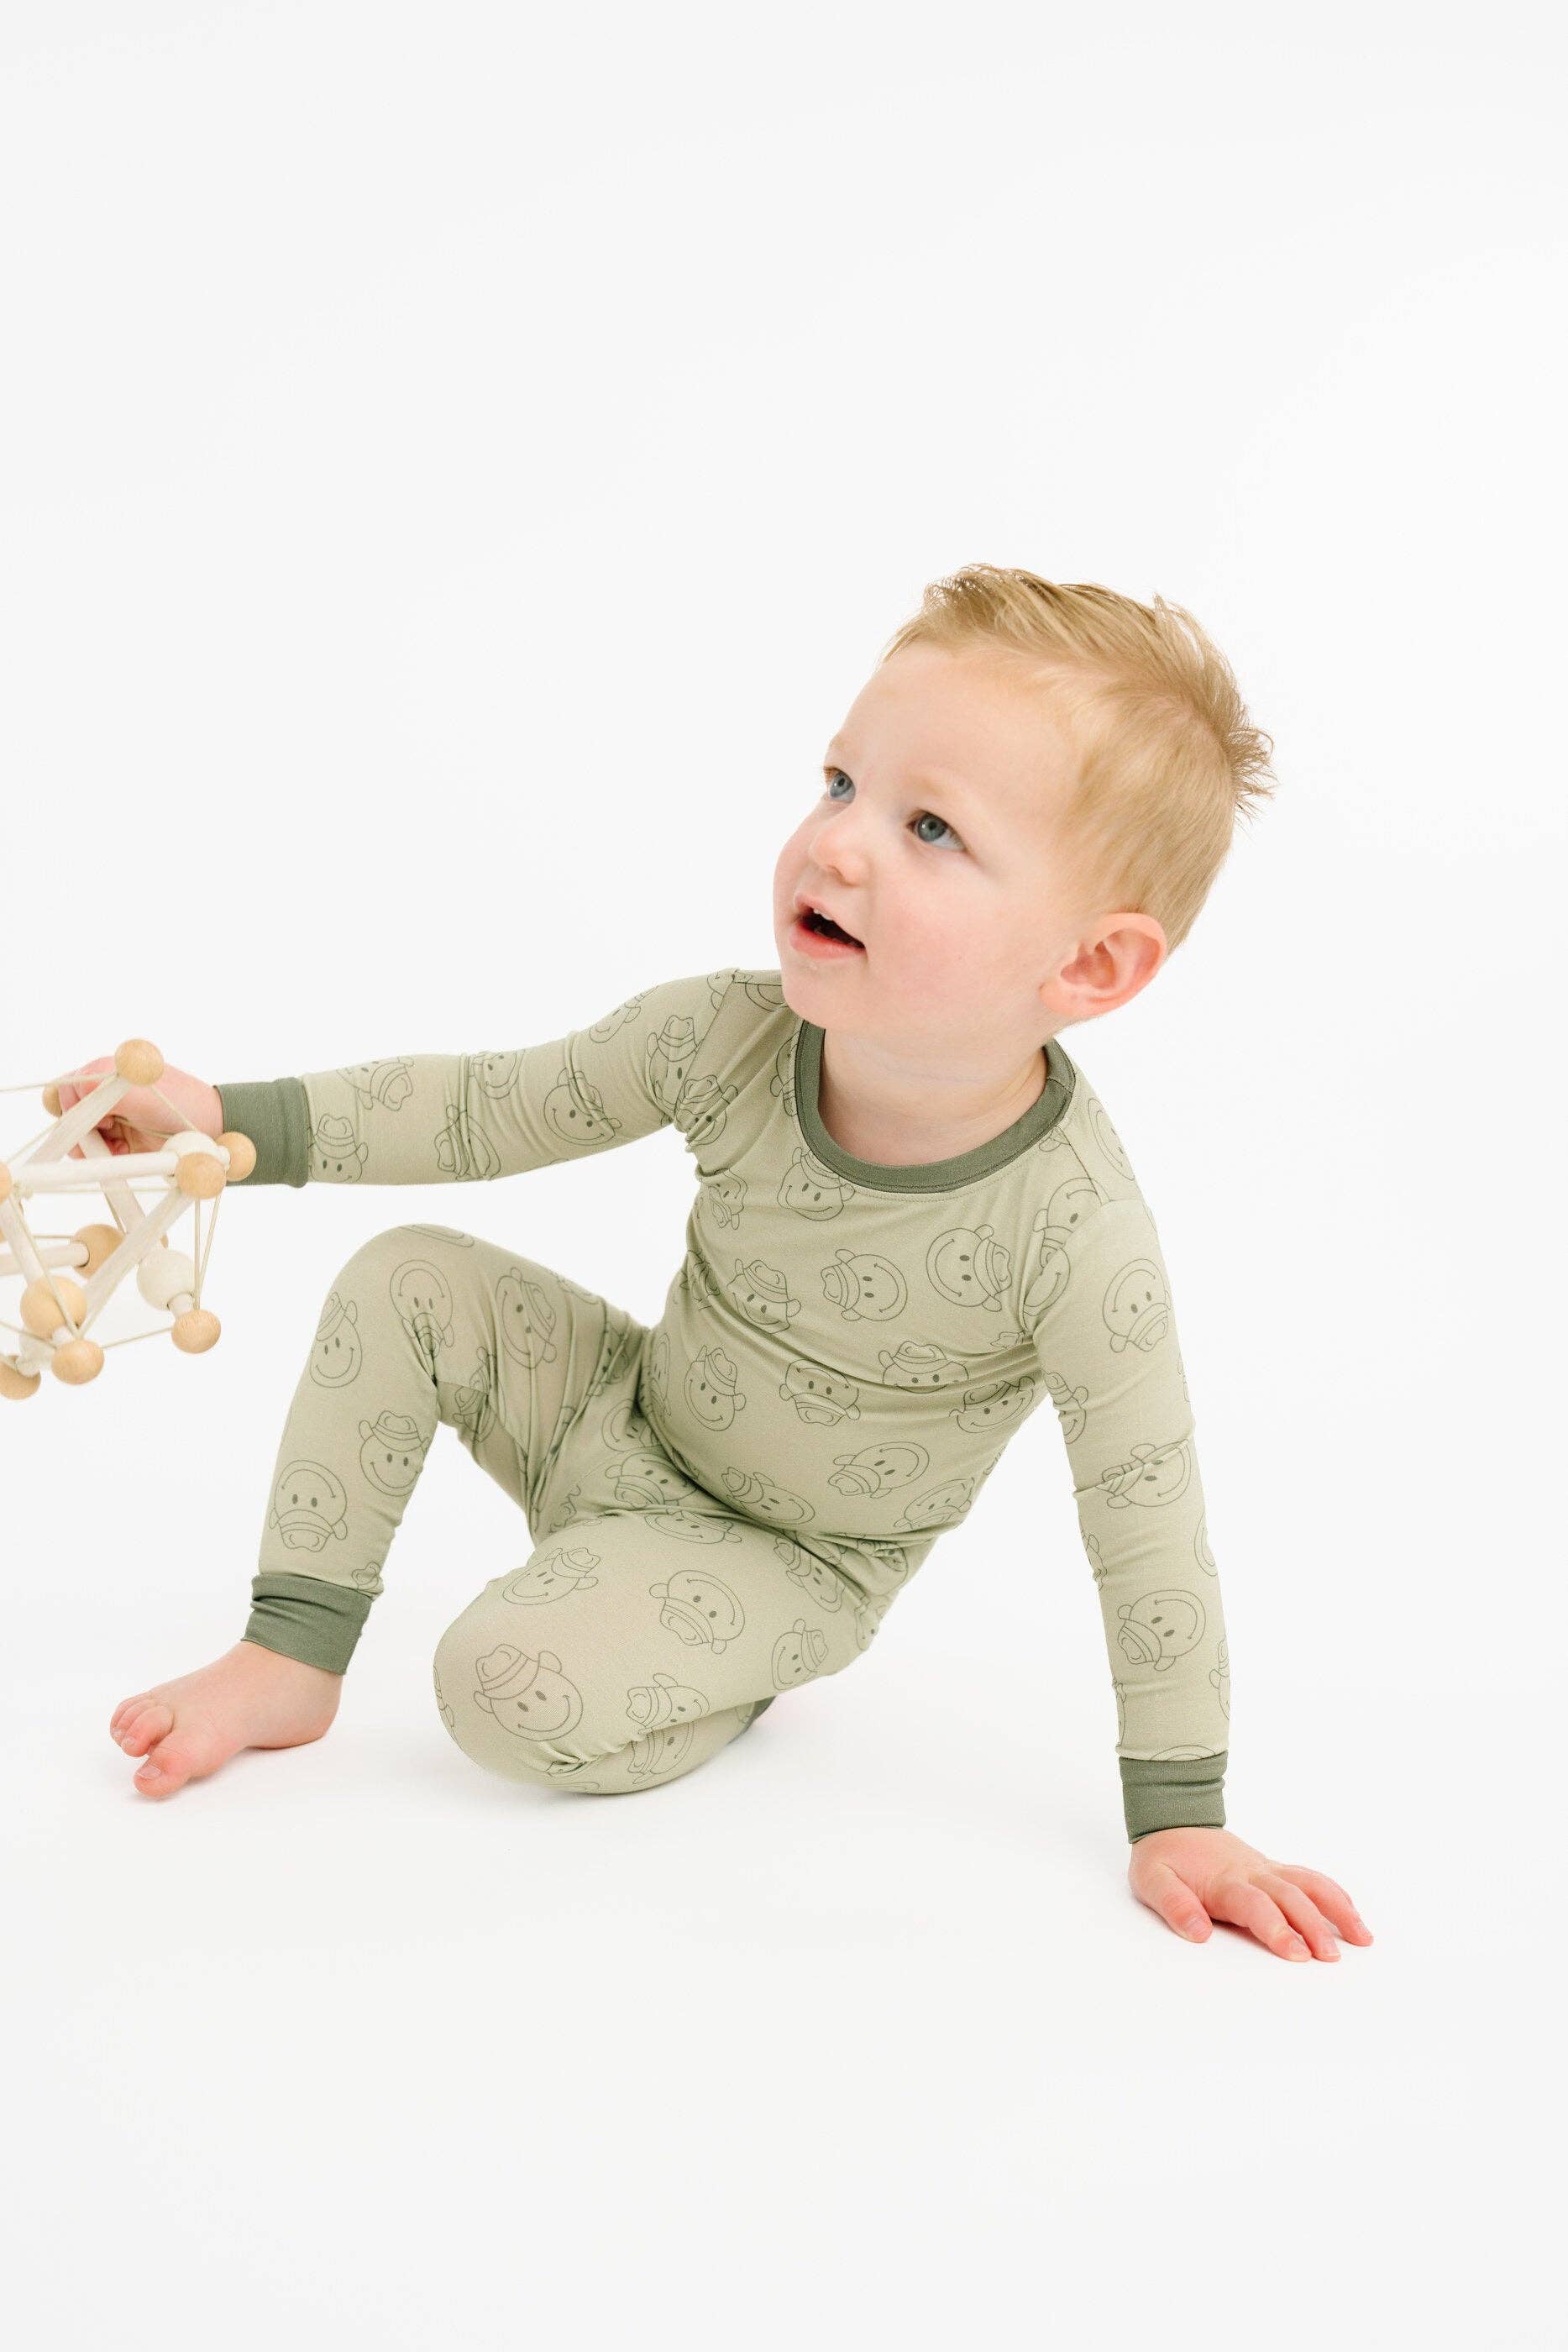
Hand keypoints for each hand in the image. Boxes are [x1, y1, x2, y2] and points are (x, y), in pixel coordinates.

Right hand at [54, 1058, 222, 1159]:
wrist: (211, 1128)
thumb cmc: (180, 1105)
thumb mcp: (137, 1095)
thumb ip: (99, 1090)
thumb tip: (68, 1094)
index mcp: (107, 1071)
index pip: (66, 1090)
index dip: (73, 1111)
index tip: (89, 1127)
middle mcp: (106, 1090)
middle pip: (69, 1114)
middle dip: (81, 1132)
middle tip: (99, 1144)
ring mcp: (112, 1113)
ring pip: (80, 1134)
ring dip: (94, 1145)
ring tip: (118, 1148)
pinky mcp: (119, 1134)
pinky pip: (96, 1148)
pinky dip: (104, 1154)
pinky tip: (123, 1152)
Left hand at [1128, 1825, 1371, 1961]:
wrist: (1172, 1817)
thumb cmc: (1163, 1856)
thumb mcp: (1151, 1880)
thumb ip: (1174, 1904)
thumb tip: (1198, 1933)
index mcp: (1224, 1880)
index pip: (1256, 1905)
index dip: (1276, 1928)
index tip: (1296, 1953)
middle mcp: (1252, 1873)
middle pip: (1291, 1897)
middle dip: (1313, 1927)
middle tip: (1330, 1958)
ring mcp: (1267, 1869)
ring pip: (1310, 1884)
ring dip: (1337, 1909)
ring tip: (1362, 1938)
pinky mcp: (1274, 1869)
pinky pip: (1309, 1879)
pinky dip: (1334, 1896)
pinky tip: (1352, 1917)